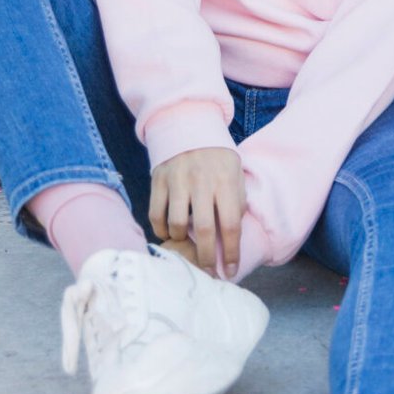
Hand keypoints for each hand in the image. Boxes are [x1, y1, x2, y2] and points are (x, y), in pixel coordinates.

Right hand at [149, 146, 245, 278]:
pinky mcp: (158, 179)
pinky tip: (169, 232)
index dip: (231, 252)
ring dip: (182, 241)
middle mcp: (202, 182)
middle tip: (207, 270)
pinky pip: (156, 214)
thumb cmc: (217, 156)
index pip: (231, 224)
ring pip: (177, 224)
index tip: (230, 270)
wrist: (187, 124)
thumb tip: (233, 234)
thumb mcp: (235, 171)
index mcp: (226, 180)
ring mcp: (178, 180)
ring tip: (187, 243)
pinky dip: (161, 229)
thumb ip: (237, 200)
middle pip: (204, 230)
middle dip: (206, 257)